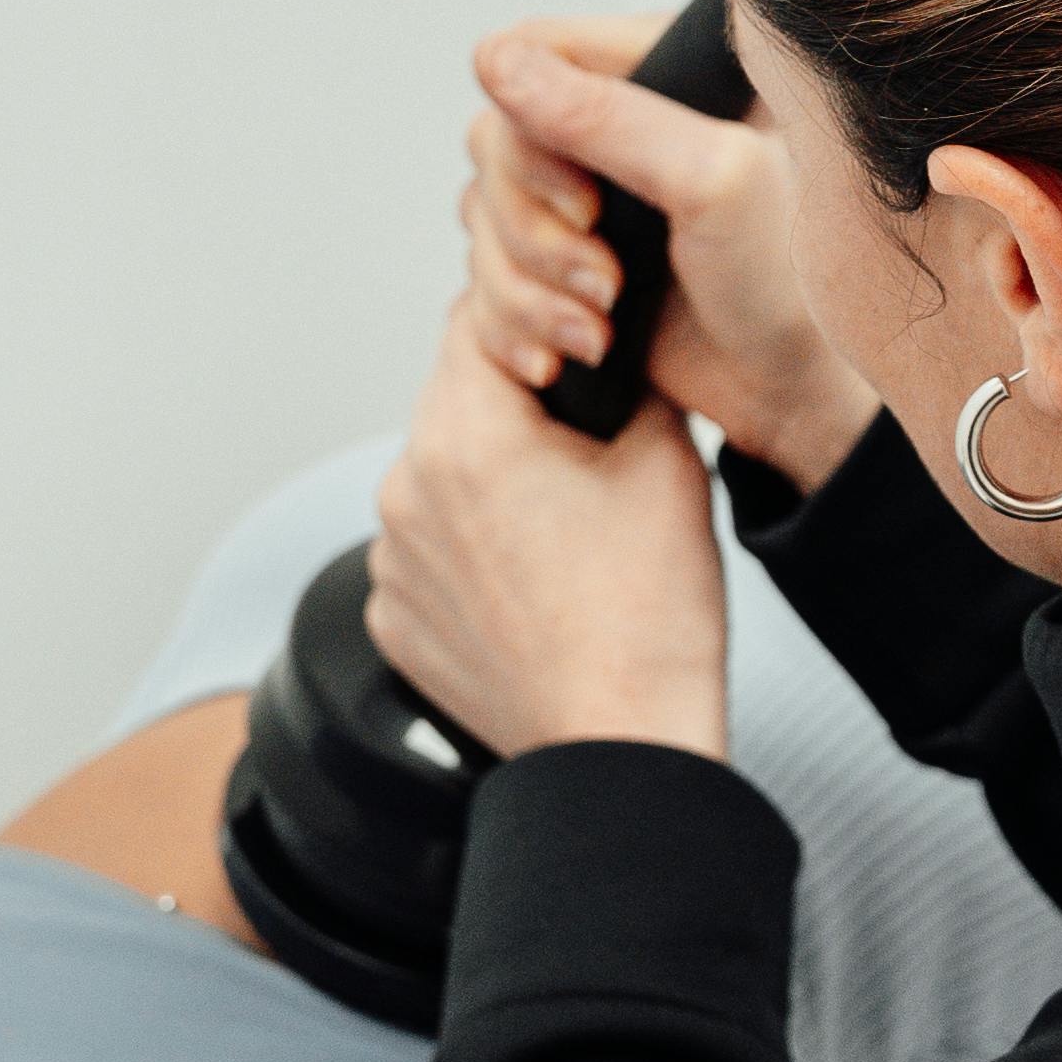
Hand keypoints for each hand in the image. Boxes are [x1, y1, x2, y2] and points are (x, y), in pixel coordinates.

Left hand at [368, 327, 733, 757]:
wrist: (620, 743)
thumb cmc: (647, 620)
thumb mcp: (669, 459)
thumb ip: (628, 375)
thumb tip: (611, 345)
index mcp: (465, 436)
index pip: (478, 317)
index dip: (537, 319)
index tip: (574, 348)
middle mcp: (405, 490)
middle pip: (456, 399)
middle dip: (516, 408)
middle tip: (586, 452)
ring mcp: (392, 559)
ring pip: (440, 476)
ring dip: (490, 481)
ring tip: (565, 535)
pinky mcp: (394, 616)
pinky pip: (430, 550)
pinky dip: (472, 552)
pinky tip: (535, 584)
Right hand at [458, 15, 880, 493]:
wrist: (797, 393)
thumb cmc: (792, 281)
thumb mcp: (715, 182)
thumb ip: (608, 117)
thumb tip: (494, 60)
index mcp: (661, 68)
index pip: (531, 55)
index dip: (532, 135)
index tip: (591, 206)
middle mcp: (615, 123)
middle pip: (494, 147)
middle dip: (535, 237)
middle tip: (607, 286)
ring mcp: (585, 196)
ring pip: (483, 221)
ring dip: (527, 294)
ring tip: (597, 334)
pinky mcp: (566, 264)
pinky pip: (486, 282)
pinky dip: (515, 329)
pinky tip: (565, 357)